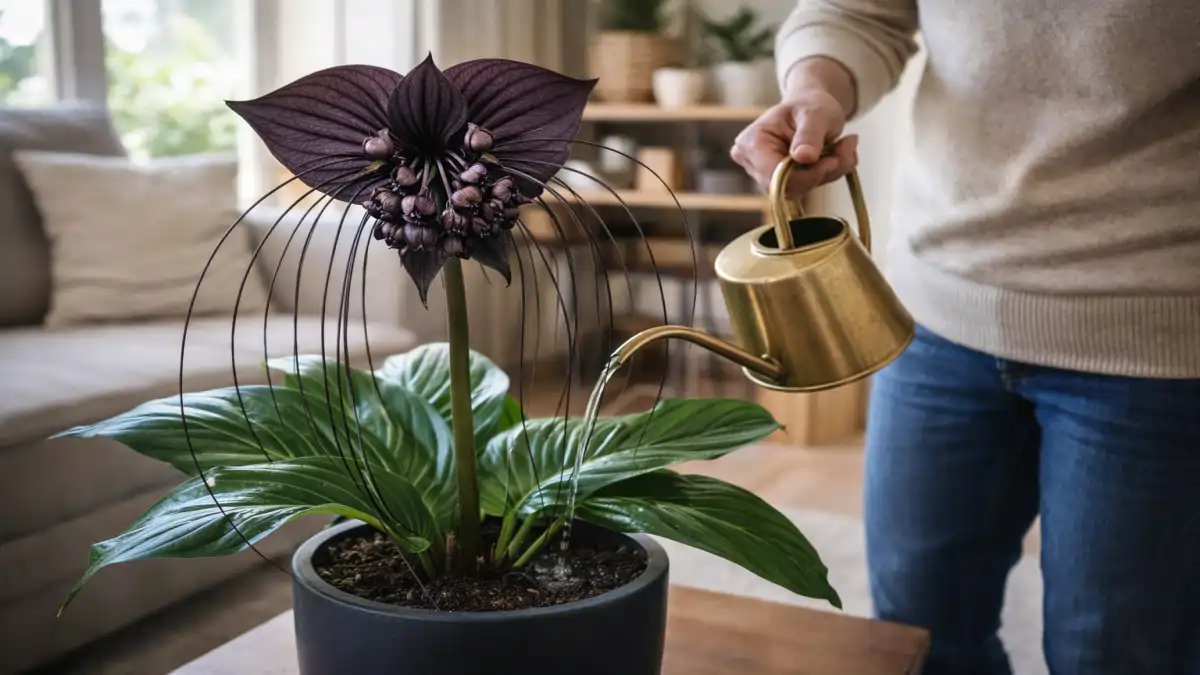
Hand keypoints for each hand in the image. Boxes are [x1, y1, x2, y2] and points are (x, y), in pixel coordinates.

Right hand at [730, 89, 858, 198]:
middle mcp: (752, 162)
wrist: (811, 107)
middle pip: (785, 187)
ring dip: (826, 173)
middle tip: (843, 149)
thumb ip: (810, 134)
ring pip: (798, 190)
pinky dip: (825, 175)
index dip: (806, 175)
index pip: (774, 176)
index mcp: (752, 143)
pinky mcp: (779, 182)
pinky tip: (834, 155)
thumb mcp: (815, 113)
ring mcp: (763, 174)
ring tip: (842, 147)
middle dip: (819, 173)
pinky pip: (805, 188)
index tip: (833, 160)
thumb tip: (804, 157)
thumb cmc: (810, 105)